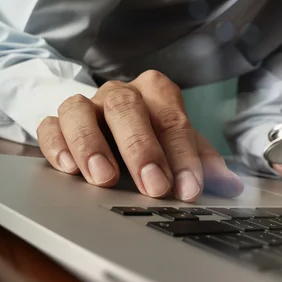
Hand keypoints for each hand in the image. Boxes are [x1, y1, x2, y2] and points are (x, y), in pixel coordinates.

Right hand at [36, 70, 243, 201]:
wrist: (111, 121)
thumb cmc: (153, 134)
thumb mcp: (182, 146)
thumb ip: (204, 163)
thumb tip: (232, 186)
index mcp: (156, 92)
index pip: (173, 119)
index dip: (183, 155)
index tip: (190, 188)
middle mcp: (120, 93)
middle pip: (127, 107)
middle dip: (141, 149)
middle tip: (154, 186)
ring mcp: (86, 105)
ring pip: (79, 110)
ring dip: (92, 145)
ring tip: (103, 179)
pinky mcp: (57, 122)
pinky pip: (49, 127)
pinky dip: (58, 146)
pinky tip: (69, 169)